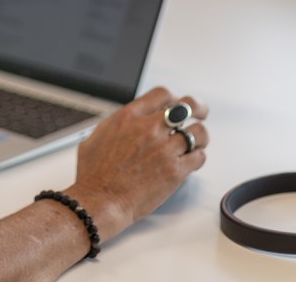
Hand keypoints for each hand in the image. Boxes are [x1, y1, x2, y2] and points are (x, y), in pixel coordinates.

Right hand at [68, 86, 208, 238]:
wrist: (100, 200)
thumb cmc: (94, 175)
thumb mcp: (96, 137)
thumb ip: (115, 126)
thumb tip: (123, 123)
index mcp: (129, 117)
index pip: (162, 94)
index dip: (174, 98)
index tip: (177, 104)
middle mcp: (148, 128)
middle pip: (187, 106)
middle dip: (198, 108)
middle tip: (201, 113)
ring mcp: (164, 148)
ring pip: (198, 132)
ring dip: (199, 137)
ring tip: (196, 144)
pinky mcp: (175, 170)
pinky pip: (199, 157)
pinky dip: (197, 158)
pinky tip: (190, 162)